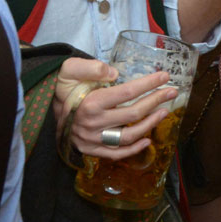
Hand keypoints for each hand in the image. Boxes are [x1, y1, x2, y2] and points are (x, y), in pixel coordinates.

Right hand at [55, 58, 177, 160]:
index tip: (165, 77)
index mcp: (90, 103)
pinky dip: (134, 149)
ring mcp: (93, 140)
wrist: (48, 108)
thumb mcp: (70, 69)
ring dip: (150, 124)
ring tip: (164, 111)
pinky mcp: (91, 150)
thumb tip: (114, 73)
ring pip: (128, 136)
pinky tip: (148, 139)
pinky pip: (116, 154)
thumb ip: (91, 67)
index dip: (149, 84)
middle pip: (133, 114)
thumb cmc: (65, 87)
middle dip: (156, 101)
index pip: (127, 93)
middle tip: (172, 91)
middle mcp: (93, 124)